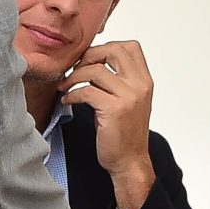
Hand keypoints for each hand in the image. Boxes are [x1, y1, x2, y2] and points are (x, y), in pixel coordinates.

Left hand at [66, 40, 154, 208]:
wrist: (129, 162)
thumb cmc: (125, 133)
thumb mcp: (129, 101)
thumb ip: (120, 80)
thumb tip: (93, 59)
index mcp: (145, 81)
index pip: (131, 46)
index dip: (107, 47)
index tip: (91, 59)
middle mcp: (140, 85)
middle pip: (113, 50)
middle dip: (89, 56)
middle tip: (76, 68)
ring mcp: (128, 97)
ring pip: (95, 70)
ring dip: (73, 76)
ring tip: (65, 86)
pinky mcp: (113, 109)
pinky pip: (86, 91)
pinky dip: (71, 94)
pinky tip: (67, 100)